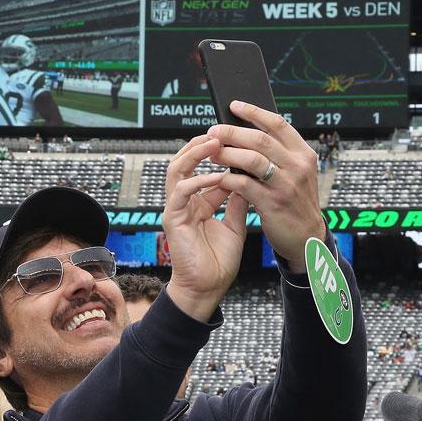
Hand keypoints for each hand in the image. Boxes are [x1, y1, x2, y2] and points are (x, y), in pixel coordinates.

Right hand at [161, 135, 247, 321]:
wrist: (207, 288)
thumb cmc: (219, 261)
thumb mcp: (235, 224)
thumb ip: (238, 201)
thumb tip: (248, 178)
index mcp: (198, 202)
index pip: (204, 167)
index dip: (220, 153)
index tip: (238, 142)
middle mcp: (185, 202)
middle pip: (186, 162)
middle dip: (202, 144)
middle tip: (222, 132)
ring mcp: (177, 209)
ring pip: (177, 169)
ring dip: (195, 154)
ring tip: (214, 143)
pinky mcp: (173, 219)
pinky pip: (181, 192)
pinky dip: (199, 181)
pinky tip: (217, 176)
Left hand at [204, 102, 324, 272]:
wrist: (307, 238)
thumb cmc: (295, 203)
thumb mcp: (296, 174)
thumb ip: (279, 155)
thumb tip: (247, 134)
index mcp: (303, 154)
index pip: (277, 124)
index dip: (254, 112)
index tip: (234, 106)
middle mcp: (298, 166)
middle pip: (260, 139)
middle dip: (232, 132)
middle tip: (213, 131)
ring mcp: (286, 184)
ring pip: (252, 159)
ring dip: (228, 154)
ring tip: (212, 154)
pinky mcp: (273, 203)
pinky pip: (245, 184)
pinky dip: (229, 178)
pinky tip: (219, 177)